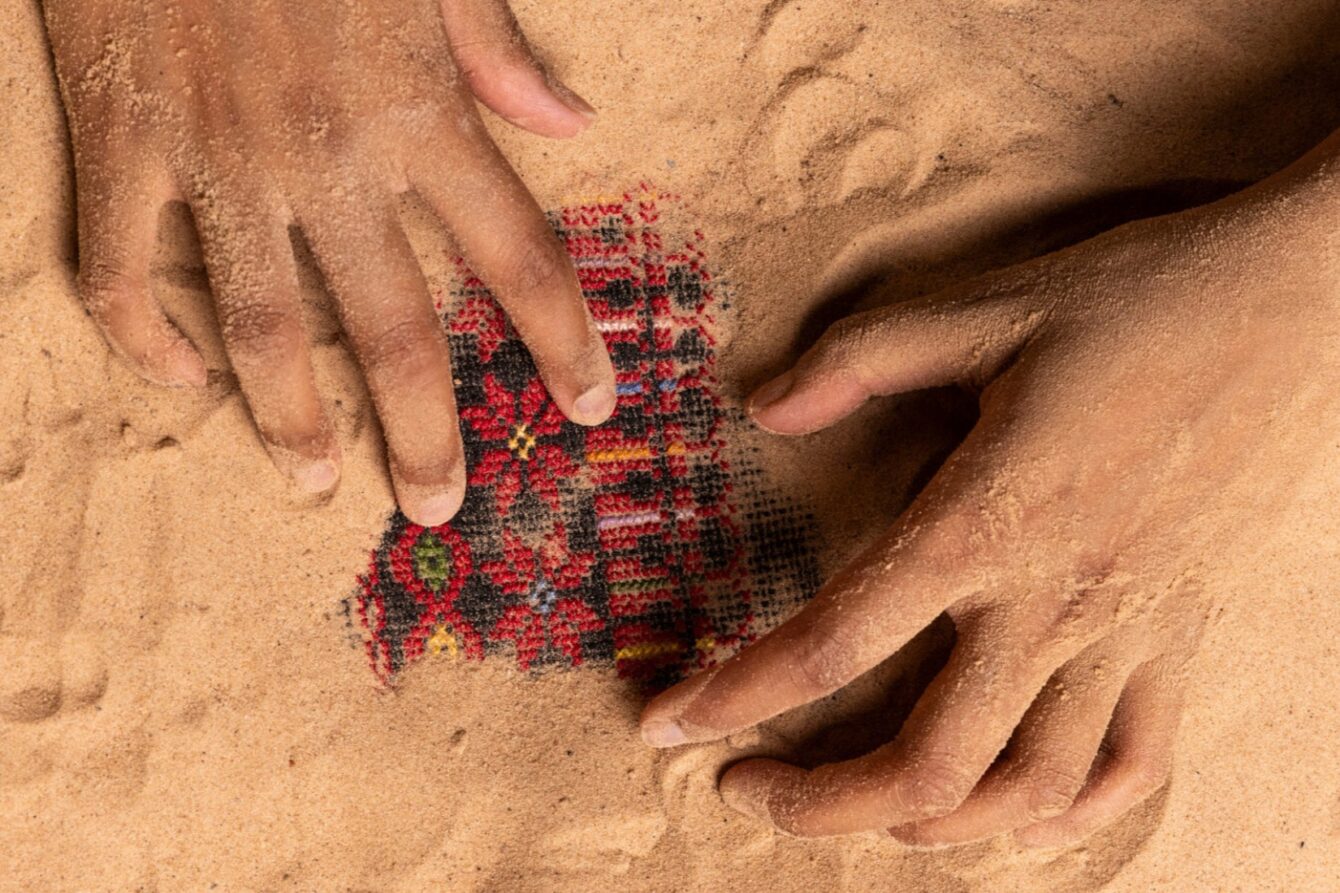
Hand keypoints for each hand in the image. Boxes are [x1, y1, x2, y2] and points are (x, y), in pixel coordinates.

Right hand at [43, 0, 615, 523]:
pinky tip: (184, 380)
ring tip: (317, 481)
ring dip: (291, 421)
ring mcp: (218, 156)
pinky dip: (145, 339)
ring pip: (265, 327)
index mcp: (418, 108)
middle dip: (426, 431)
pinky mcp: (123, 141)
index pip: (518, 253)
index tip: (590, 409)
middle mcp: (328, 155)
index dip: (563, 340)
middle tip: (440, 504)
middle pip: (395, 328)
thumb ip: (497, 51)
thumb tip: (571, 127)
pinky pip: (121, 269)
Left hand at [641, 138, 1338, 846]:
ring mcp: (1130, 632)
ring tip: (863, 811)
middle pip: (925, 763)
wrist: (1305, 306)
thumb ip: (862, 358)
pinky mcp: (1186, 639)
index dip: (736, 694)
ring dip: (929, 827)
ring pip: (1026, 790)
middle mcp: (1054, 599)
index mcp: (986, 518)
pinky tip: (1013, 812)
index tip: (669, 725)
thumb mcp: (988, 305)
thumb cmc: (1145, 299)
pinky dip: (1065, 813)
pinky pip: (1133, 766)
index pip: (836, 639)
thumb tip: (765, 405)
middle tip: (749, 788)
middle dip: (819, 803)